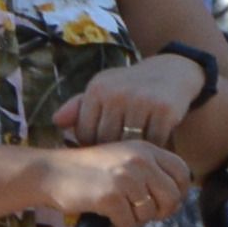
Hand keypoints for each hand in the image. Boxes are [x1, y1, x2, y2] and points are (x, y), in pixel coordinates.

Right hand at [39, 138, 194, 226]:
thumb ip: (150, 169)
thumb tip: (177, 197)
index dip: (179, 192)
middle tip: (142, 213)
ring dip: (136, 220)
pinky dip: (119, 226)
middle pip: (172, 197)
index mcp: (145, 148)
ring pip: (150, 214)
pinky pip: (128, 223)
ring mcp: (124, 178)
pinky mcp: (110, 197)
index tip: (163, 202)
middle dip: (160, 212)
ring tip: (119, 211)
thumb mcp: (124, 157)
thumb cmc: (89, 170)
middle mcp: (139, 160)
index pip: (183, 172)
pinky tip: (108, 217)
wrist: (52, 172)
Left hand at [54, 56, 203, 145]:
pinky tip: (155, 145)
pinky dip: (155, 147)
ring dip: (134, 151)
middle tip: (121, 155)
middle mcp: (117, 93)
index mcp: (97, 89)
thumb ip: (78, 106)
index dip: (93, 146)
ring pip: (130, 143)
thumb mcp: (104, 89)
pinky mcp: (164, 109)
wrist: (172, 71)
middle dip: (113, 151)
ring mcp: (142, 101)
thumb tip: (55, 122)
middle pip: (107, 140)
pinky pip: (154, 142)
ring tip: (136, 153)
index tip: (103, 147)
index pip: (85, 133)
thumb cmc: (130, 86)